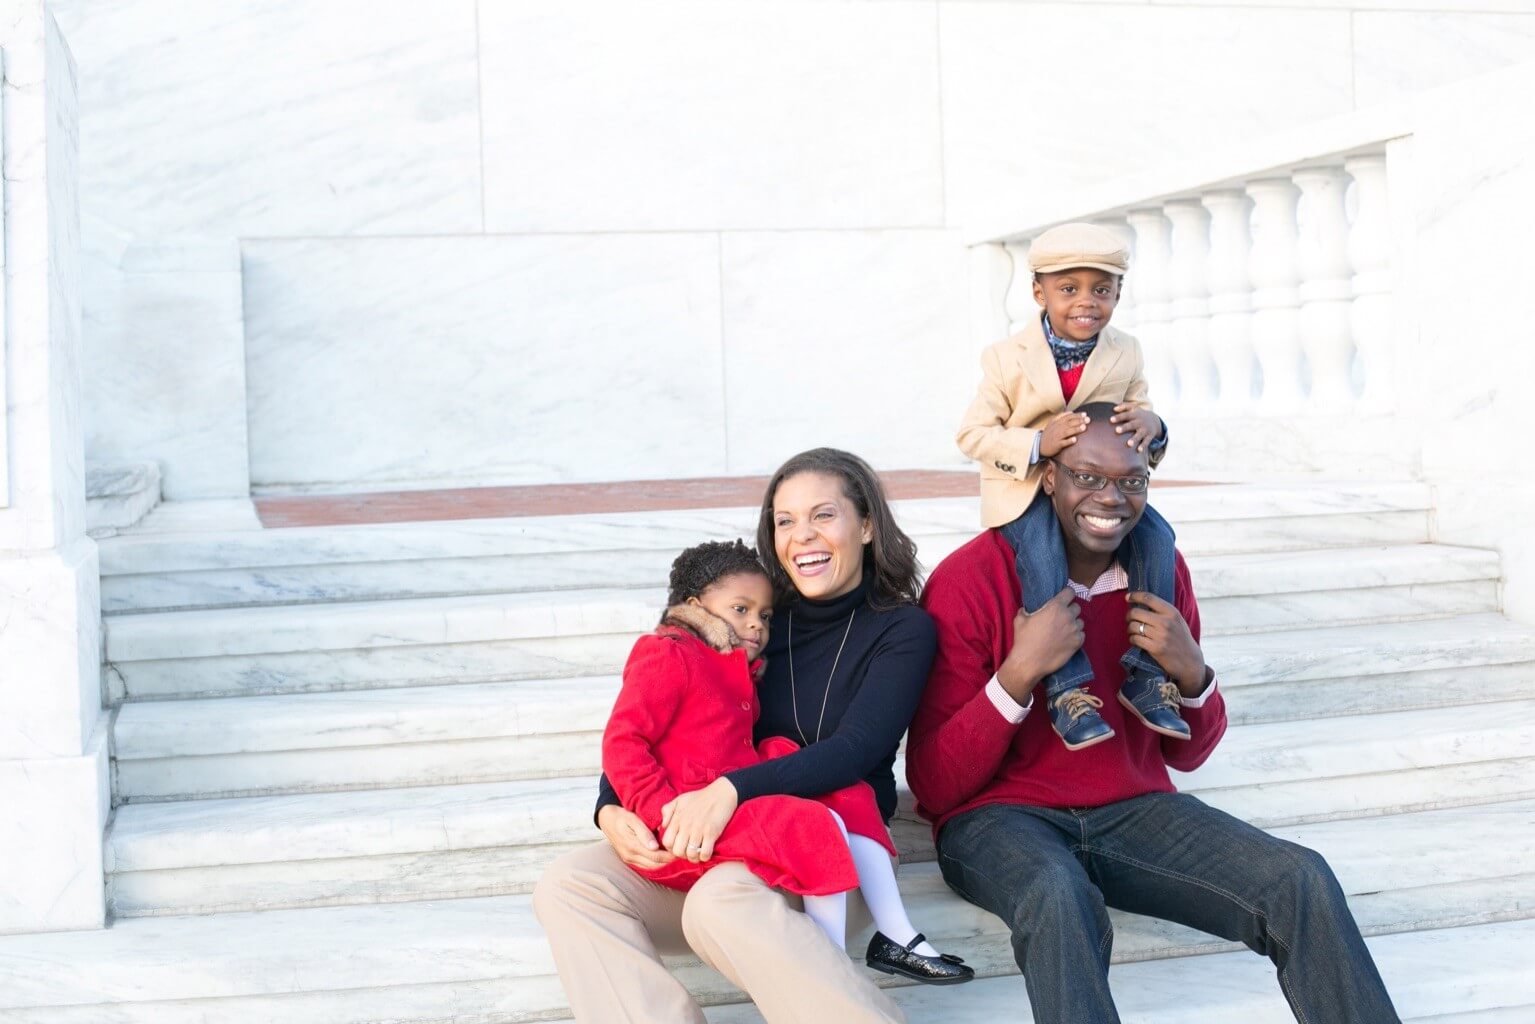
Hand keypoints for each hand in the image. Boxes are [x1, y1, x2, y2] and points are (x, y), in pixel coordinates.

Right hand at [597, 804, 676, 870]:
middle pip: (655, 864)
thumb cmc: (621, 816)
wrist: (606, 818)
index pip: (656, 857)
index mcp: (632, 846)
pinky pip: (644, 865)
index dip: (669, 856)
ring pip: (650, 867)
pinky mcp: (628, 858)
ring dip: (662, 863)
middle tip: (680, 854)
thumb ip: (644, 833)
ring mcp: (628, 858)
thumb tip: (655, 847)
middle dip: (668, 861)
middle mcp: (630, 855)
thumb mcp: (633, 820)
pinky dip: (654, 863)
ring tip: (673, 855)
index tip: (679, 851)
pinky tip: (662, 856)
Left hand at [660, 777, 738, 862]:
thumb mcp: (679, 800)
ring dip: (694, 858)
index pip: (667, 842)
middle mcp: (686, 825)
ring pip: (691, 854)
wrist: (721, 793)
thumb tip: (662, 826)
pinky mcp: (712, 833)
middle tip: (688, 852)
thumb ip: (667, 811)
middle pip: (677, 851)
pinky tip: (706, 853)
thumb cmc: (700, 797)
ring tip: (697, 854)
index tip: (678, 846)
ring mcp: (699, 830)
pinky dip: (705, 857)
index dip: (671, 848)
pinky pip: (705, 853)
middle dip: (682, 855)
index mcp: (677, 819)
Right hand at [997, 588, 1083, 702]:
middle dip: (1070, 610)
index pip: (1070, 592)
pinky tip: (1067, 639)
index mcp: (1055, 607)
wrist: (1029, 662)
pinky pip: (1082, 634)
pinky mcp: (1078, 643)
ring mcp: (1074, 630)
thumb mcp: (1020, 620)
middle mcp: (1068, 616)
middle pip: (1076, 607)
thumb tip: (1028, 609)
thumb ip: (1027, 610)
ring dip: (1074, 623)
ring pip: (1080, 622)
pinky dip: (1076, 636)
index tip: (1063, 598)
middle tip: (1061, 617)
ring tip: (1065, 630)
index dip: (1066, 594)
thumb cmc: (1024, 639)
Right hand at [1039, 411, 1090, 458]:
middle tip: (1088, 420)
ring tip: (1084, 427)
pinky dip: (1069, 441)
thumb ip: (1061, 417)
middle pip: (1069, 423)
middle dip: (1079, 421)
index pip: (1068, 417)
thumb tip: (1071, 412)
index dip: (1077, 415)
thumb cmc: (1049, 434)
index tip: (1085, 414)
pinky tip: (1075, 440)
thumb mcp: (1053, 423)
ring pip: (1067, 432)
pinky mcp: (1056, 444)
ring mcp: (1056, 436)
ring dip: (1076, 429)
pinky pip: (1063, 443)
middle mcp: (1056, 428)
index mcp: (1056, 422)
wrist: (1039, 445)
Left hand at [1109, 405, 1161, 452]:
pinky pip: (1146, 442)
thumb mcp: (1134, 408)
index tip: (1111, 420)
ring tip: (1129, 444)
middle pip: (1132, 425)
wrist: (1155, 421)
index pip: (1126, 415)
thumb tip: (1114, 408)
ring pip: (1139, 435)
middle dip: (1125, 427)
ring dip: (1134, 439)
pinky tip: (1139, 450)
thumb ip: (1124, 407)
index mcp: (1135, 415)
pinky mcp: (1149, 436)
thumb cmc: (1139, 415)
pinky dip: (1143, 446)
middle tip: (1117, 430)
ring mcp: (1145, 430)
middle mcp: (1140, 422)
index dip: (1119, 417)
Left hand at [1125, 592, 1205, 695]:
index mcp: (1172, 612)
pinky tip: (1136, 640)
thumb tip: (1141, 601)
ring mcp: (1160, 636)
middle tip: (1129, 619)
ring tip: (1133, 631)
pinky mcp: (1155, 648)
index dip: (1135, 596)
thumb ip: (1163, 611)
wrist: (1190, 661)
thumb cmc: (1181, 639)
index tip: (1128, 597)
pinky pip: (1135, 639)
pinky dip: (1132, 639)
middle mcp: (1166, 622)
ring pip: (1133, 626)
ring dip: (1130, 628)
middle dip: (1129, 615)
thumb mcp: (1177, 620)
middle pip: (1136, 612)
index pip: (1148, 598)